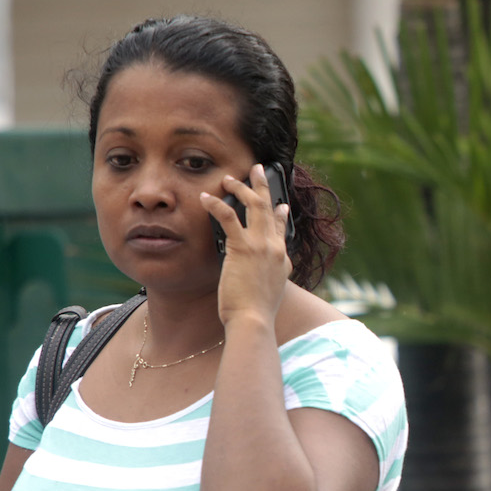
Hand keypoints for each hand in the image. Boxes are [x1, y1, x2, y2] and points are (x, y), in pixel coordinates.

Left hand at [201, 163, 292, 327]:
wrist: (254, 320)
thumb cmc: (257, 313)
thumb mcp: (270, 291)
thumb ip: (270, 277)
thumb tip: (265, 275)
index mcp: (282, 259)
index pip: (284, 230)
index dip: (282, 214)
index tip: (282, 204)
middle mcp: (276, 248)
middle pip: (271, 209)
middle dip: (263, 186)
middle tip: (257, 169)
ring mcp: (262, 246)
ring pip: (254, 206)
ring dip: (240, 188)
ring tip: (227, 178)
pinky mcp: (243, 247)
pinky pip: (229, 218)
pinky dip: (217, 205)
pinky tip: (206, 198)